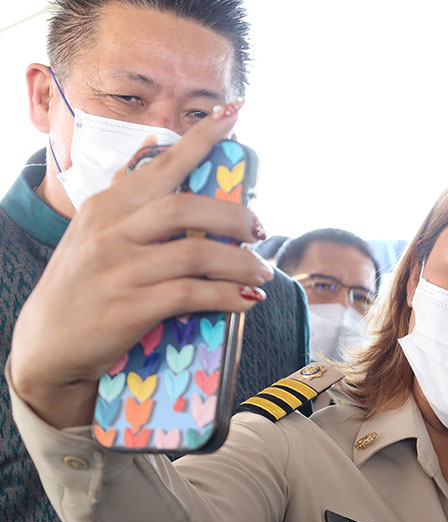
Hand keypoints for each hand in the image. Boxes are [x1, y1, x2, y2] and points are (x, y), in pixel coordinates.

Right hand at [9, 99, 271, 427]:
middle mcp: (111, 231)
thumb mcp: (94, 231)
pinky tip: (246, 300)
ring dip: (239, 262)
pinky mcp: (131, 307)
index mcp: (107, 205)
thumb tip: (156, 152)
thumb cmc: (83, 286)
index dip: (201, 139)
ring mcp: (120, 269)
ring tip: (262, 271)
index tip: (233, 113)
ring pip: (195, 254)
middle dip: (233, 217)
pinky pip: (192, 295)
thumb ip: (127, 196)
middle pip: (185, 209)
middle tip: (260, 228)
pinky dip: (227, 296)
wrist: (49, 345)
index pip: (161, 164)